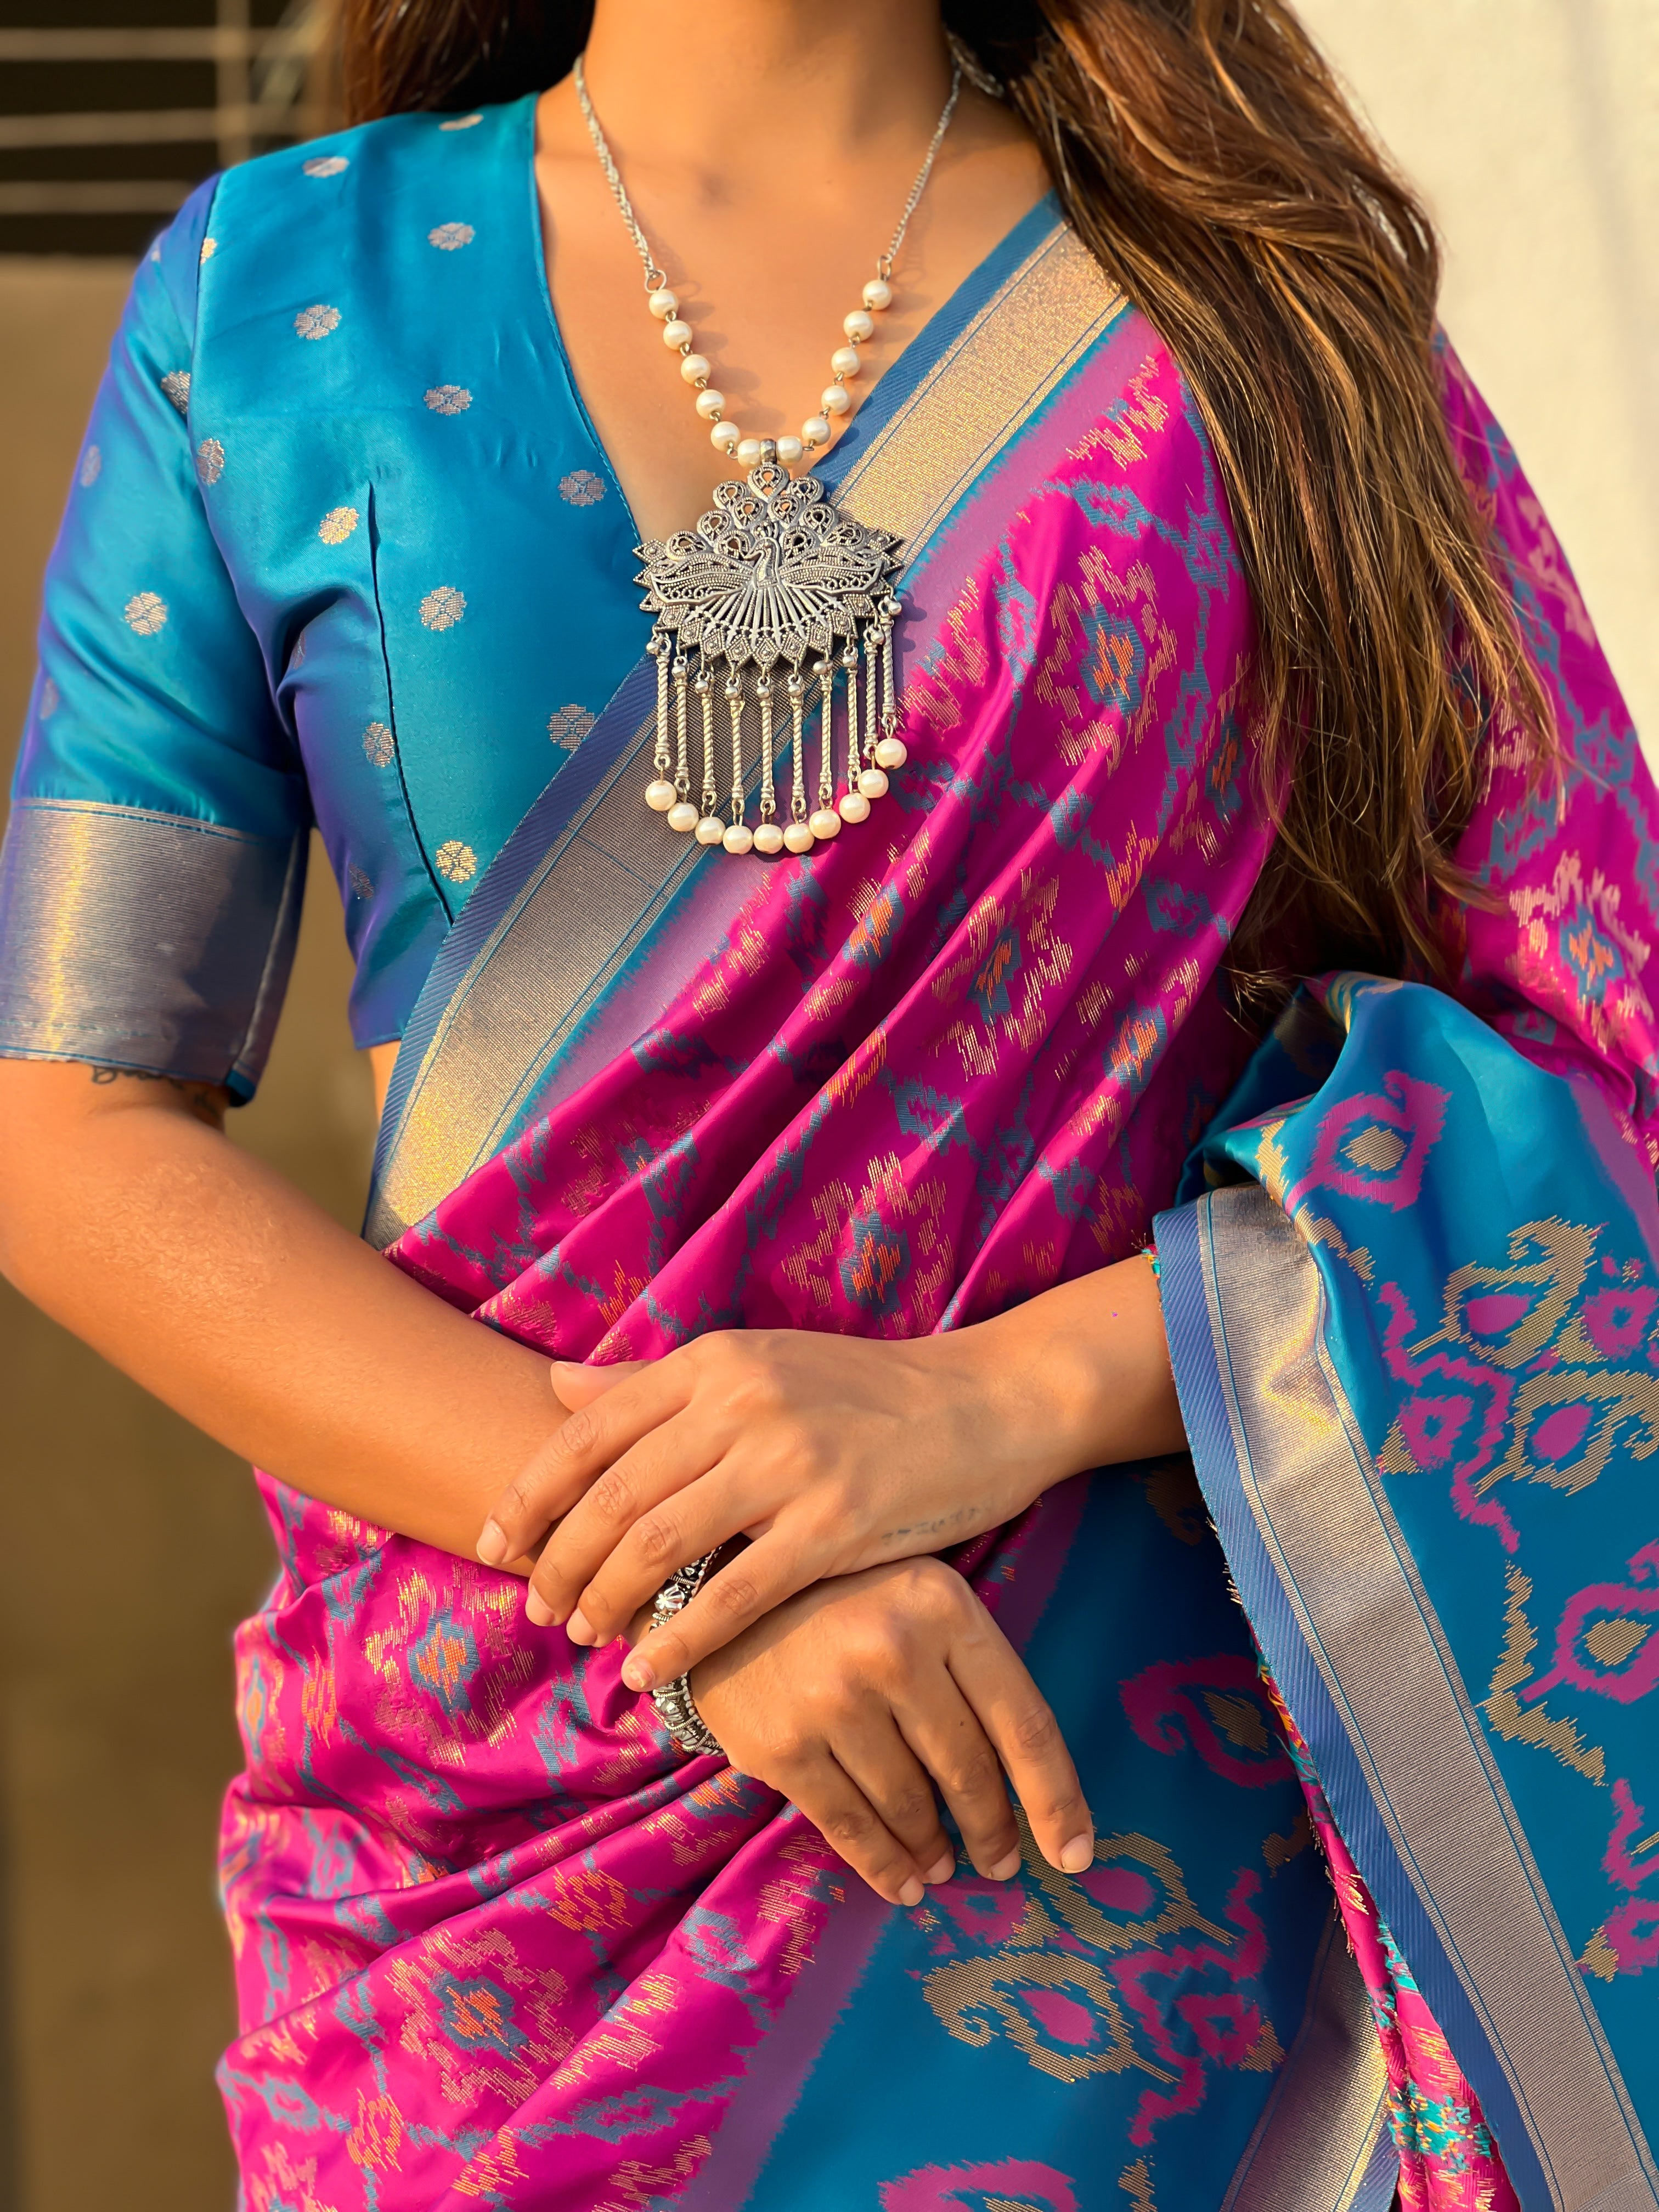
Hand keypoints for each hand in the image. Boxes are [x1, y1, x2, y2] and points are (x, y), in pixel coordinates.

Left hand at [476, 1254, 1177, 1689]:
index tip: (495, 1542)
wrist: (987, 1401)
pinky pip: (733, 1595)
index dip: (531, 1494)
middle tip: (536, 1607)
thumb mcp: (761, 1363)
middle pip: (612, 1497)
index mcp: (716, 1361)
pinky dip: (679, 1640)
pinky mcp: (836, 1524)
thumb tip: (557, 1388)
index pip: (589, 1429)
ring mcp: (789, 1463)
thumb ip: (658, 1380)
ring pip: (659, 1547)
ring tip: (584, 1638)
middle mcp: (741, 1402)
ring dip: (607, 1603)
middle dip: (558, 1561)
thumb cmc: (866, 1392)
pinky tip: (651, 1673)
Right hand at [687, 1555, 1094, 1902]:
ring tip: (944, 1865)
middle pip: (968, 1771)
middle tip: (1000, 1863)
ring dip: (936, 1849)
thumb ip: (971, 1669)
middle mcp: (893, 1649)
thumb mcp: (920, 1597)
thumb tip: (1031, 1784)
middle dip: (993, 1830)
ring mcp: (832, 1699)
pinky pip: (850, 1827)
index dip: (1055, 1800)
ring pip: (911, 1805)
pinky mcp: (782, 1744)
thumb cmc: (844, 1596)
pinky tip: (904, 1883)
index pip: (1023, 1722)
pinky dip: (885, 1866)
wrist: (719, 1586)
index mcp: (944, 1606)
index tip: (1075, 1855)